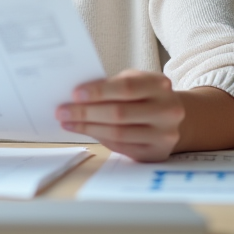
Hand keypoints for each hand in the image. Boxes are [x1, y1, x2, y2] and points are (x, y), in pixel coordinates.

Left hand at [55, 69, 184, 162]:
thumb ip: (111, 86)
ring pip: (118, 133)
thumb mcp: (135, 81)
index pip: (126, 87)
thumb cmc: (144, 95)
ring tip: (68, 122)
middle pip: (119, 113)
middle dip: (86, 112)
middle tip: (62, 111)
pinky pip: (122, 147)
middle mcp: (167, 110)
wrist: (171, 115)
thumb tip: (77, 95)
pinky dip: (100, 138)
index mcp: (160, 85)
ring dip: (88, 128)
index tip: (75, 94)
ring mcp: (165, 134)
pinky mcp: (157, 152)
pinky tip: (85, 131)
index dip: (99, 91)